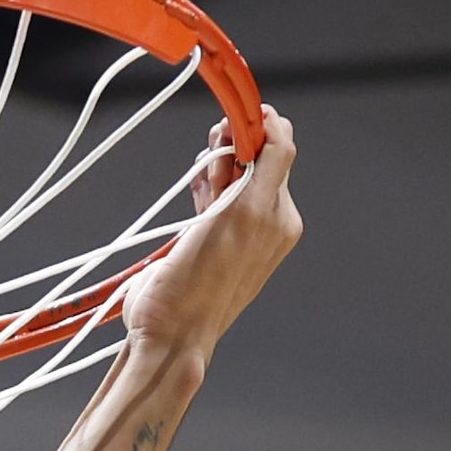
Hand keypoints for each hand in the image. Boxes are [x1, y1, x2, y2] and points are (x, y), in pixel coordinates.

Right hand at [122, 105, 300, 363]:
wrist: (170, 331)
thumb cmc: (208, 278)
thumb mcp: (248, 212)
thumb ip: (270, 162)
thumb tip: (277, 121)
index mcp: (280, 217)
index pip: (278, 151)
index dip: (256, 128)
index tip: (232, 119)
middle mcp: (261, 222)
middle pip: (251, 161)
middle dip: (230, 148)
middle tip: (211, 155)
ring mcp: (231, 232)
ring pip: (228, 178)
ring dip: (213, 166)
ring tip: (200, 178)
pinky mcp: (201, 241)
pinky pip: (209, 200)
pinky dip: (201, 186)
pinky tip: (193, 186)